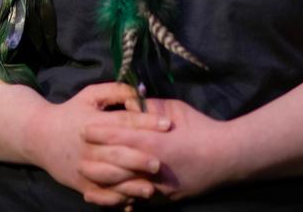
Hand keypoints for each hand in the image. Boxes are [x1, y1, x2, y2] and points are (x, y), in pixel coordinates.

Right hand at [29, 82, 171, 206]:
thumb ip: (115, 91)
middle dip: (139, 159)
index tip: (167, 124)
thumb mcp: (90, 95)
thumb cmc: (71, 112)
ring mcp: (84, 166)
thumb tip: (140, 91)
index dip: (146, 122)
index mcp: (93, 121)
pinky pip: (100, 194)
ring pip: (109, 177)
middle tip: (160, 162)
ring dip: (130, 183)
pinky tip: (131, 200)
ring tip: (150, 187)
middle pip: (117, 153)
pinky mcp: (80, 183)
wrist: (40, 136)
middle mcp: (89, 145)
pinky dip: (116, 199)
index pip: (123, 121)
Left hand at [84, 96, 230, 201]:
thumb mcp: (175, 109)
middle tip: (78, 155)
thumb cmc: (200, 127)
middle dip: (96, 160)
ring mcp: (158, 186)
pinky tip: (108, 200)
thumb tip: (131, 101)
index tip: (84, 128)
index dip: (101, 133)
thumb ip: (151, 107)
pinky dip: (121, 201)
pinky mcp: (164, 200)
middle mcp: (153, 166)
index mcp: (156, 141)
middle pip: (117, 165)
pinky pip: (138, 201)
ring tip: (86, 181)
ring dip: (103, 185)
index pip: (122, 137)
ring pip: (124, 188)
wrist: (225, 157)